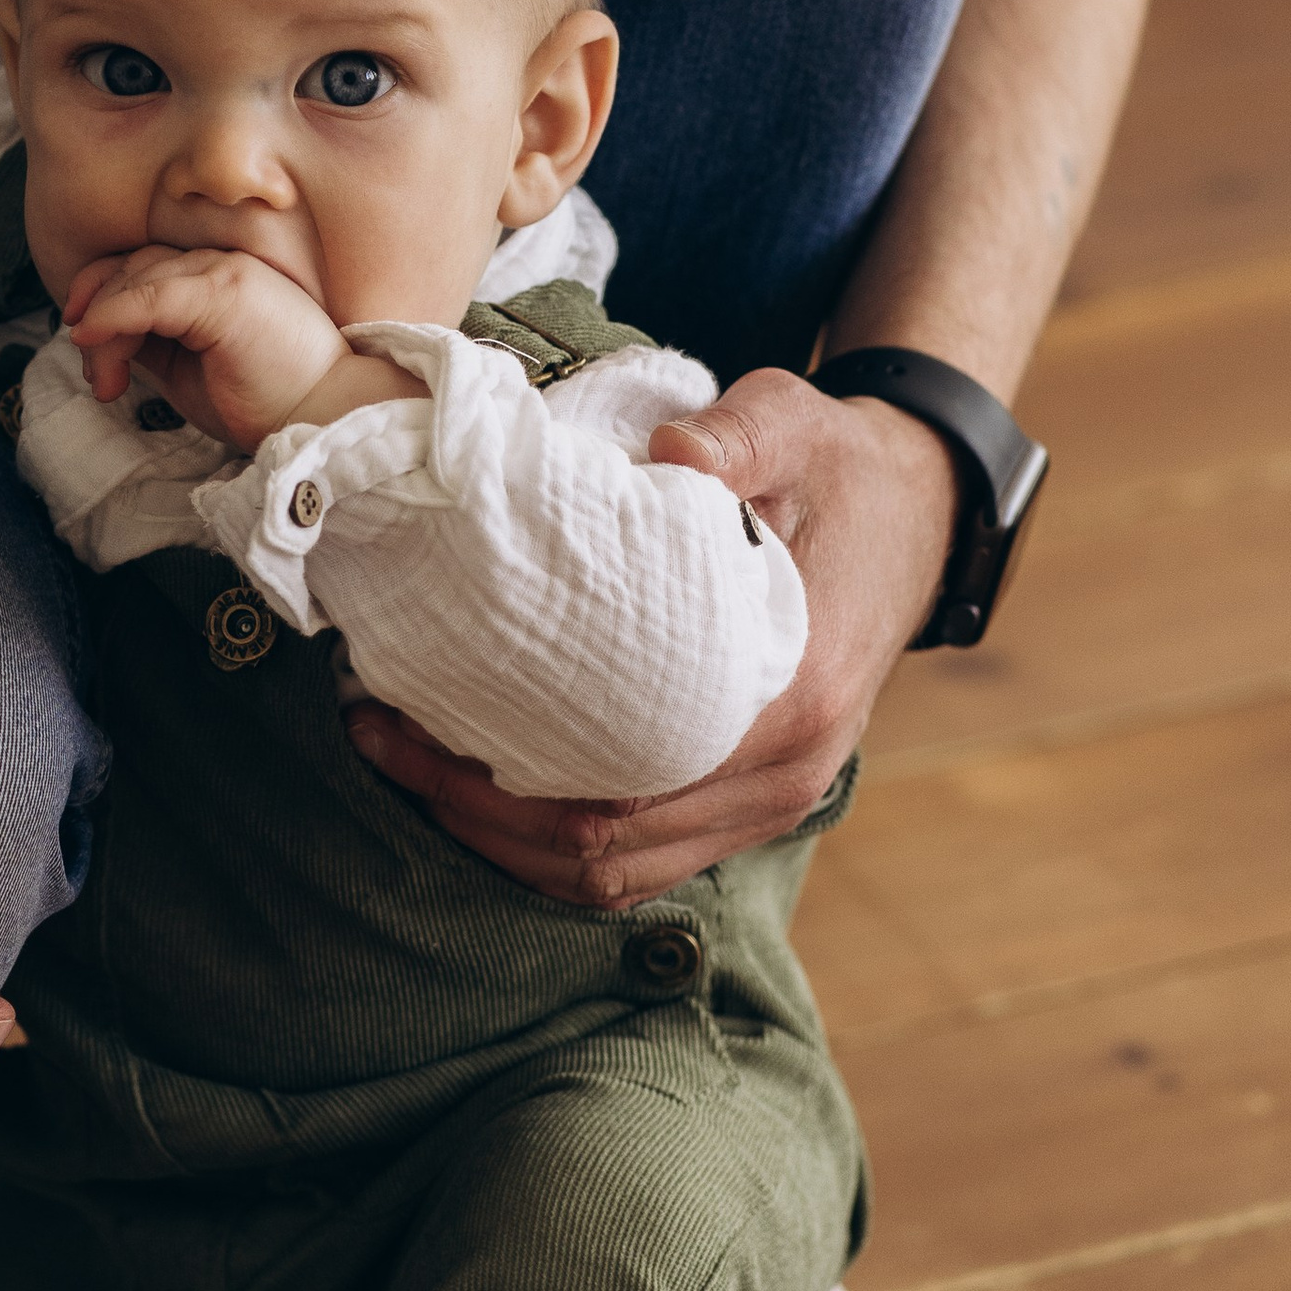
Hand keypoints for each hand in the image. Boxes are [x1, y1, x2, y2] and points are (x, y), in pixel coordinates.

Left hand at [65, 244, 410, 452]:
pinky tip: (92, 338)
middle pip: (131, 268)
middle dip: (96, 318)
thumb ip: (154, 342)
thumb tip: (100, 340)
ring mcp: (225, 272)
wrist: (324, 417)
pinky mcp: (226, 292)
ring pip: (136, 280)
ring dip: (104, 331)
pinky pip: (150, 294)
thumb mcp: (191, 369)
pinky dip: (112, 315)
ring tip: (107, 384)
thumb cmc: (265, 401)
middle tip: (99, 379)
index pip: (143, 265)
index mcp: (218, 277)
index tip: (81, 336)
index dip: (101, 293)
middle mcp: (221, 262)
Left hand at [345, 368, 954, 906]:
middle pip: (605, 846)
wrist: (914, 511)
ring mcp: (774, 800)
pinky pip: (639, 858)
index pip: (629, 783)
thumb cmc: (835, 466)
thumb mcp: (792, 419)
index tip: (408, 719)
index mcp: (794, 697)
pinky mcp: (750, 800)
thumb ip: (736, 434)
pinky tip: (475, 788)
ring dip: (500, 839)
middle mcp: (787, 774)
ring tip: (403, 763)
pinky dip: (549, 843)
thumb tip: (673, 451)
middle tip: (376, 739)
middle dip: (475, 812)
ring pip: (614, 871)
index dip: (503, 775)